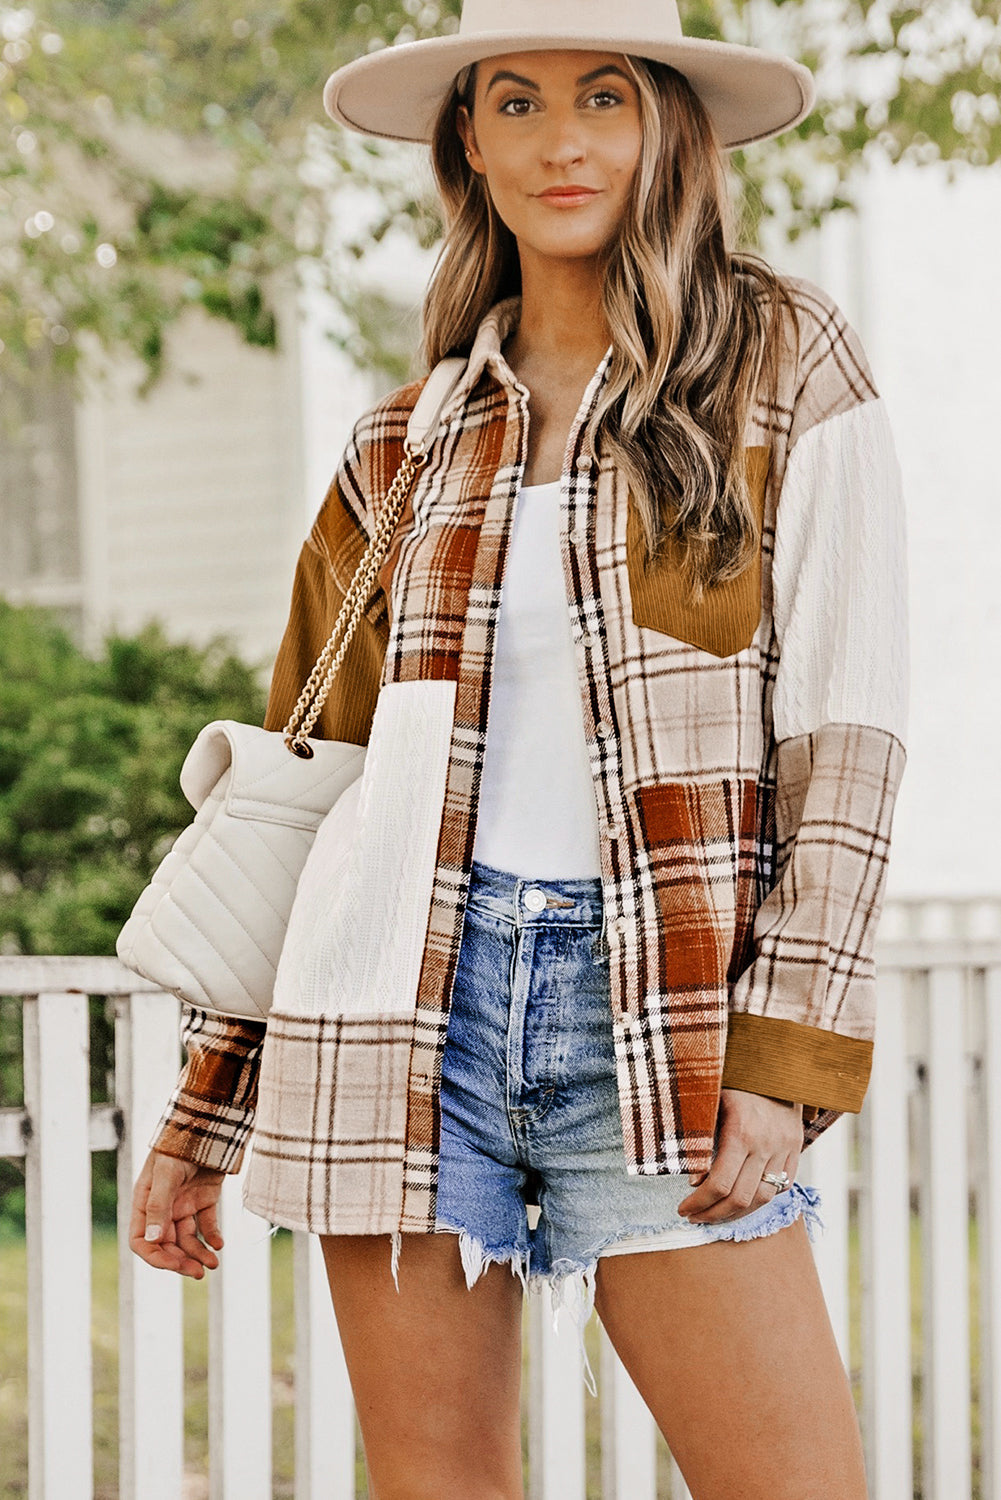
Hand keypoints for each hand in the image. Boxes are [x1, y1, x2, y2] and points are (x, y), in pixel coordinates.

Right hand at [129, 1147, 225, 1278]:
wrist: (209, 1123)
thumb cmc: (180, 1144)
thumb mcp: (166, 1174)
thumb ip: (160, 1206)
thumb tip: (153, 1240)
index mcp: (145, 1202)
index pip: (142, 1240)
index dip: (155, 1256)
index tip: (173, 1265)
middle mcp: (163, 1207)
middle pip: (167, 1244)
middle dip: (180, 1260)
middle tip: (199, 1272)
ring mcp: (184, 1204)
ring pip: (188, 1238)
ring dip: (198, 1253)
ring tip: (213, 1264)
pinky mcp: (205, 1198)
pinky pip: (207, 1224)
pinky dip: (213, 1236)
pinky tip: (220, 1245)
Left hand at [678, 1088, 803, 1224]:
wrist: (772, 1062)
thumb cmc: (733, 1080)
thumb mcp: (710, 1104)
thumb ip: (701, 1141)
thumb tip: (695, 1182)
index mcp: (740, 1131)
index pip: (719, 1183)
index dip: (699, 1203)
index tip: (684, 1209)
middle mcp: (766, 1143)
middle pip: (741, 1198)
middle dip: (714, 1214)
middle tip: (695, 1218)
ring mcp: (785, 1146)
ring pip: (764, 1197)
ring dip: (738, 1213)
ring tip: (716, 1215)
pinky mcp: (796, 1146)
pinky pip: (783, 1185)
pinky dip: (762, 1198)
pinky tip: (743, 1199)